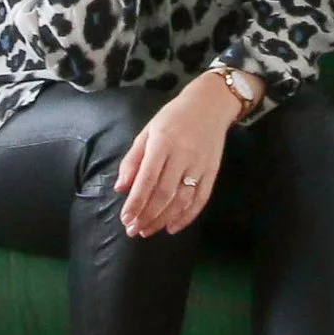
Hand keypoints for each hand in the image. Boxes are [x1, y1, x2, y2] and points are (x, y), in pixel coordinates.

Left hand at [114, 77, 237, 236]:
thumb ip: (133, 159)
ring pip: (181, 200)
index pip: (147, 179)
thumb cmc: (174, 116)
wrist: (211, 104)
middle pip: (164, 194)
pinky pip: (201, 199)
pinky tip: (173, 227)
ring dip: (163, 219)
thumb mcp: (148, 131)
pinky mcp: (213, 171)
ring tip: (148, 230)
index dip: (135, 202)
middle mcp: (182, 155)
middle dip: (146, 216)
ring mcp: (200, 164)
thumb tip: (120, 188)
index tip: (125, 219)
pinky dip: (187, 216)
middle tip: (133, 231)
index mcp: (163, 142)